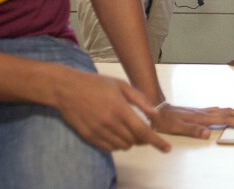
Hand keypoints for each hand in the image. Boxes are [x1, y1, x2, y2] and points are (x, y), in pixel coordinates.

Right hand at [53, 70, 171, 152]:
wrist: (67, 89)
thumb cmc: (96, 83)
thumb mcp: (121, 85)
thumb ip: (140, 100)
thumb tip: (155, 113)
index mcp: (120, 108)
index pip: (142, 131)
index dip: (156, 141)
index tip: (166, 148)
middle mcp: (110, 122)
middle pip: (134, 140)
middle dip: (143, 138)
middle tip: (142, 128)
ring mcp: (98, 131)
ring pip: (122, 146)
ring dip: (130, 141)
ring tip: (128, 129)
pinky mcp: (89, 136)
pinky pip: (109, 148)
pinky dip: (117, 144)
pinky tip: (117, 133)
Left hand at [150, 103, 233, 138]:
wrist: (157, 108)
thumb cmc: (166, 120)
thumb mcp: (177, 128)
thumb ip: (193, 130)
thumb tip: (207, 133)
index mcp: (202, 117)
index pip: (225, 118)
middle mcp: (205, 112)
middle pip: (229, 112)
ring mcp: (202, 110)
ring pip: (225, 110)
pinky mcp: (199, 111)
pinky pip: (218, 110)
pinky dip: (227, 112)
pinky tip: (226, 113)